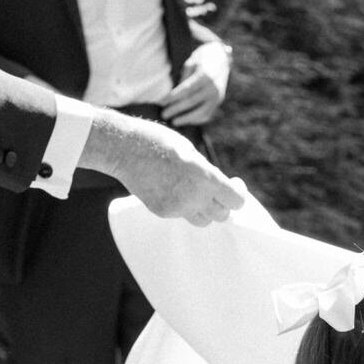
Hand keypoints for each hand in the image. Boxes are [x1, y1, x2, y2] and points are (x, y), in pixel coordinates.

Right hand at [82, 111, 243, 223]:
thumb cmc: (159, 142)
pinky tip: (172, 188)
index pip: (236, 201)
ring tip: (196, 192)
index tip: (235, 184)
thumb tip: (219, 188)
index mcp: (205, 177)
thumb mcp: (190, 152)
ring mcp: (178, 208)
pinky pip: (182, 215)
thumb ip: (207, 172)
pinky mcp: (164, 212)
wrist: (124, 148)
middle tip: (217, 190)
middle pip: (222, 214)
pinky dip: (183, 206)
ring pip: (204, 220)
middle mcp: (194, 197)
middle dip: (223, 203)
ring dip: (205, 210)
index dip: (239, 194)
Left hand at [160, 41, 229, 127]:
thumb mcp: (191, 63)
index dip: (173, 98)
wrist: (222, 58)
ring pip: (200, 112)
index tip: (162, 103)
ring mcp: (217, 96)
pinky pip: (207, 115)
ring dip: (186, 119)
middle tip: (164, 115)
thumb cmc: (202, 58)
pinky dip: (196, 119)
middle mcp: (212, 88)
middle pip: (191, 102)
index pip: (186, 90)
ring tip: (174, 121)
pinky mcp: (219, 102)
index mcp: (204, 76)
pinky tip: (186, 120)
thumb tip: (173, 95)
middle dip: (176, 109)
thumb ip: (184, 79)